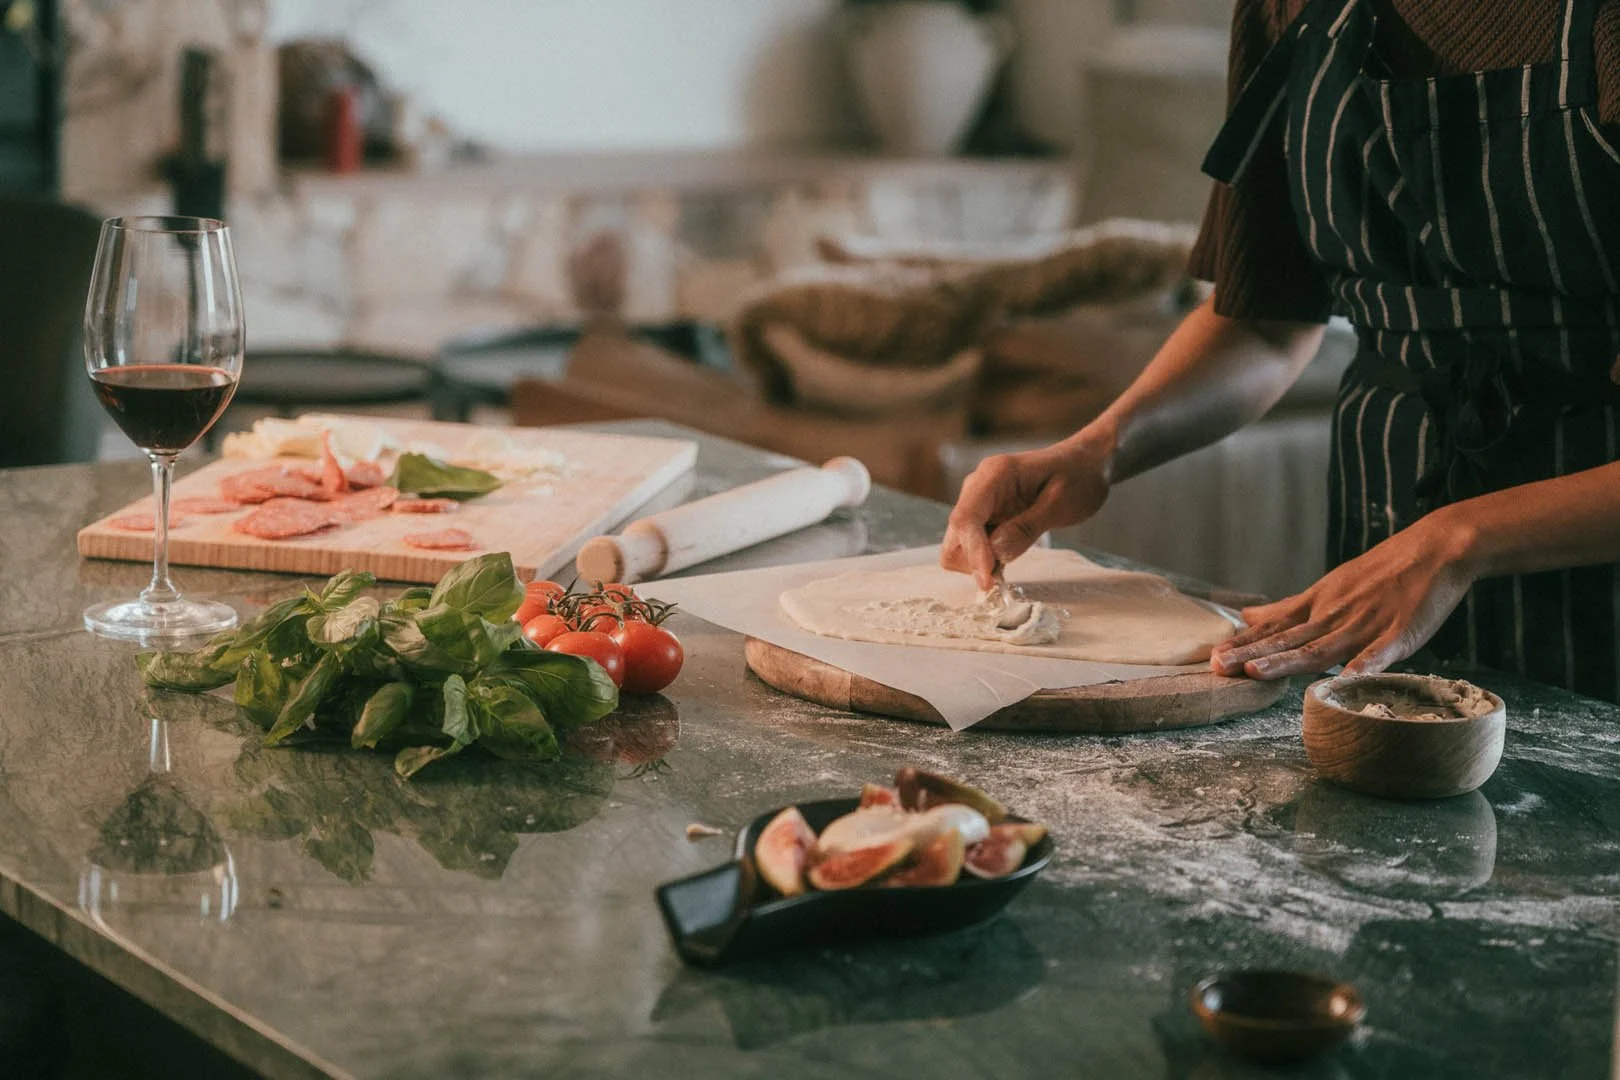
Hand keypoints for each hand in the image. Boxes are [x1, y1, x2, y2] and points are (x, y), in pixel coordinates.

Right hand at [941, 439, 1110, 589]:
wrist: (1085, 463)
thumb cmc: (1078, 476)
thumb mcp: (1060, 503)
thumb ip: (1026, 528)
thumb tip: (997, 554)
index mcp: (994, 475)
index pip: (966, 518)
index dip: (972, 552)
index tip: (987, 581)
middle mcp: (978, 487)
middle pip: (955, 534)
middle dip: (973, 559)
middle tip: (1003, 573)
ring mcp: (980, 503)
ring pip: (958, 544)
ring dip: (979, 561)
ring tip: (1013, 557)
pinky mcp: (986, 517)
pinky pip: (973, 545)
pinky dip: (986, 559)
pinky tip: (1010, 554)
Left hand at [1209, 510, 1479, 679]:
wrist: (1436, 548)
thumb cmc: (1382, 571)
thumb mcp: (1328, 586)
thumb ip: (1290, 608)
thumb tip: (1248, 615)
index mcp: (1318, 604)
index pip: (1274, 627)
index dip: (1243, 643)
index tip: (1211, 656)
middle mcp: (1334, 615)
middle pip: (1287, 640)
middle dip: (1251, 654)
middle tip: (1216, 666)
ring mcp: (1365, 625)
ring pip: (1320, 648)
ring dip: (1287, 661)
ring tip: (1256, 672)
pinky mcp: (1399, 634)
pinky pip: (1379, 655)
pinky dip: (1363, 668)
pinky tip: (1345, 681)